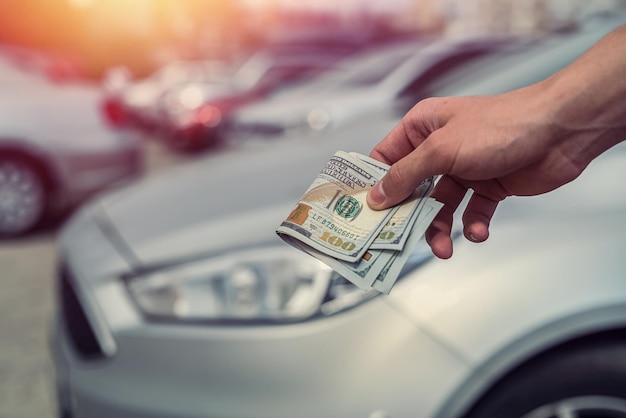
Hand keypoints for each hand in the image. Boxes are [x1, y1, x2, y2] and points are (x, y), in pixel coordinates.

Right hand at [366, 87, 602, 258]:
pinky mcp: (488, 187)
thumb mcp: (441, 150)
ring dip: (439, 229)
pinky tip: (476, 230)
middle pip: (411, 189)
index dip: (373, 185)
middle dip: (407, 215)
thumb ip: (406, 175)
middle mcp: (439, 149)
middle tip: (398, 239)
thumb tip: (377, 195)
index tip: (362, 212)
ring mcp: (464, 169)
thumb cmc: (502, 125)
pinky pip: (470, 213)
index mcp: (422, 128)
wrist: (560, 132)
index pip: (385, 159)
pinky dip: (472, 226)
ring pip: (439, 207)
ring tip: (444, 247)